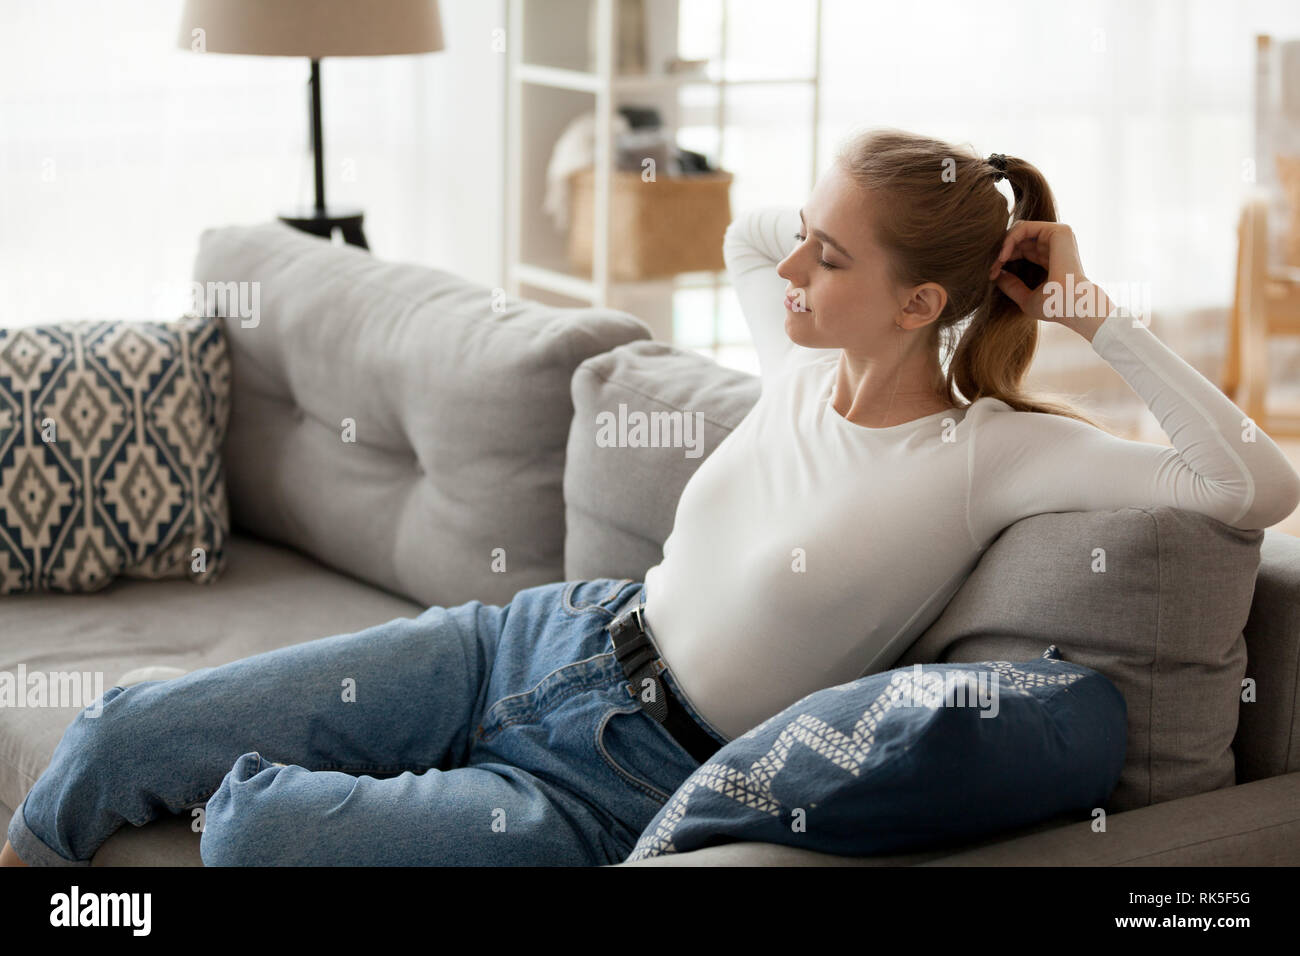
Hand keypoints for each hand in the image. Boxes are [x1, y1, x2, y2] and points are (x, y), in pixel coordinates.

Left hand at [988, 221, 1111, 329]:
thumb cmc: (1053, 307)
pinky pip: (1024, 227)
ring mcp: (1057, 236)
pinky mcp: (1058, 231)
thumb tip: (996, 275)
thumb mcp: (1026, 298)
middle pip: (1017, 239)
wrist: (1071, 305)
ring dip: (1003, 246)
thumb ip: (1011, 286)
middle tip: (991, 270)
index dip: (1003, 259)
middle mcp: (1054, 245)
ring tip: (996, 263)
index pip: (1019, 249)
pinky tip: (1003, 256)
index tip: (992, 275)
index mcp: (1049, 258)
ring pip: (1018, 230)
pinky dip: (1009, 239)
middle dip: (1000, 252)